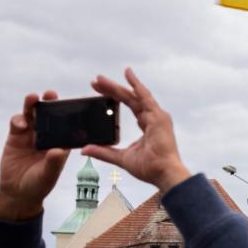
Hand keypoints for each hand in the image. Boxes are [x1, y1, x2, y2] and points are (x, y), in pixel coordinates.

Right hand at [0, 91, 70, 220]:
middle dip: (50, 103)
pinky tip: (21, 124)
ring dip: (33, 104)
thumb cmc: (38, 184)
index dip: (71, 114)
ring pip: (33, 114)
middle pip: (50, 115)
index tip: (74, 104)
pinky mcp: (16, 136)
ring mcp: (31, 134)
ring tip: (34, 98)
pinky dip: (18, 119)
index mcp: (62, 143)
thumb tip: (58, 150)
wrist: (17, 191)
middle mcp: (48, 135)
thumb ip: (53, 163)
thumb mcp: (48, 176)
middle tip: (51, 94)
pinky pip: (17, 122)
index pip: (68, 125)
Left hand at [82, 68, 190, 192]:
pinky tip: (127, 75)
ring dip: (117, 86)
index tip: (99, 91)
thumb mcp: (121, 158)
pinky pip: (144, 97)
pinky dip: (136, 85)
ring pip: (133, 96)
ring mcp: (157, 116)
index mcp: (147, 125)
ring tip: (100, 79)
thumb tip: (84, 150)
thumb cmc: (149, 168)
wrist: (163, 173)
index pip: (130, 107)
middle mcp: (153, 118)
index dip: (114, 98)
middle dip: (111, 89)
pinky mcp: (158, 117)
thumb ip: (104, 152)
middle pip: (129, 98)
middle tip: (95, 82)